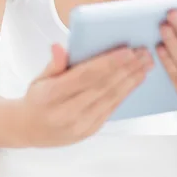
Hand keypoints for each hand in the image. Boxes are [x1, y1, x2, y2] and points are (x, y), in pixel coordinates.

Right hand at [19, 43, 152, 146]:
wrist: (30, 130)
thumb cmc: (37, 99)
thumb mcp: (39, 78)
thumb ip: (54, 63)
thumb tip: (59, 46)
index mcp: (51, 95)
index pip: (85, 76)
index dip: (108, 63)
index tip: (127, 50)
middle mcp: (66, 112)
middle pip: (102, 86)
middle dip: (126, 68)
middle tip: (143, 53)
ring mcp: (80, 124)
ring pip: (111, 98)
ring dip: (131, 80)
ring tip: (146, 65)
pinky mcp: (90, 131)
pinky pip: (111, 109)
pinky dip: (125, 93)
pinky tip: (135, 81)